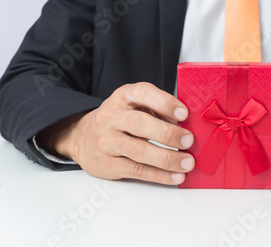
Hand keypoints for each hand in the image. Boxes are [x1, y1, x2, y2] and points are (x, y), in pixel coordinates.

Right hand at [36, 83, 194, 184]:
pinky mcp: (106, 164)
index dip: (164, 102)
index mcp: (123, 97)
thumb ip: (158, 110)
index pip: (142, 94)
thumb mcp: (135, 105)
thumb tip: (187, 126)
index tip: (184, 113)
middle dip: (167, 133)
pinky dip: (158, 175)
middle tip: (188, 141)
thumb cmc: (121, 119)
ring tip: (187, 163)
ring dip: (166, 158)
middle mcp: (111, 117)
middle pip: (138, 124)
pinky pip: (135, 170)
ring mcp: (106, 141)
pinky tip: (175, 176)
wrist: (82, 137)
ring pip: (137, 150)